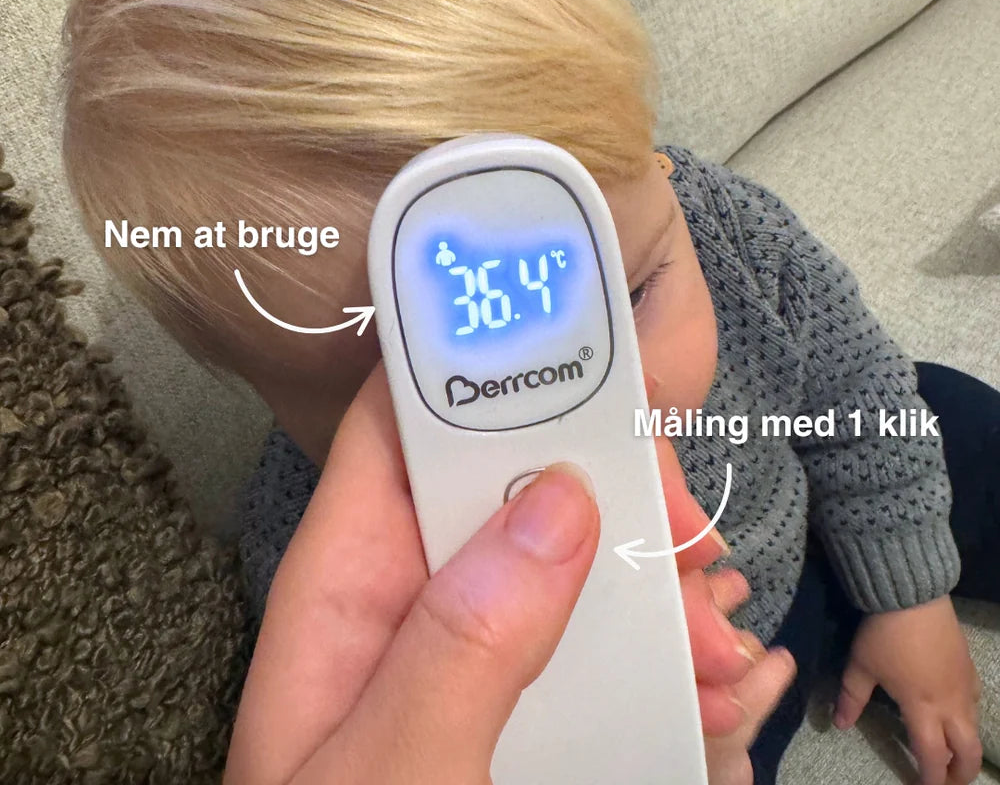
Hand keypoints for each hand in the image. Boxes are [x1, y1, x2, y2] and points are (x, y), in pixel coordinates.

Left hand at [224, 363, 784, 782]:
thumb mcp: (388, 782)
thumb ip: (459, 646)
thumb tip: (553, 498)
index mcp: (346, 590)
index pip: (397, 429)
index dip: (475, 370)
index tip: (584, 361)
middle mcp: (411, 603)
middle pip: (512, 491)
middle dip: (610, 503)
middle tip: (691, 550)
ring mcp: (474, 657)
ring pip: (575, 570)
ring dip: (660, 595)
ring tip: (731, 651)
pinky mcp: (528, 712)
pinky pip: (605, 654)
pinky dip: (675, 667)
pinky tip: (729, 699)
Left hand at [834, 596, 981, 784]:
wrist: (912, 595)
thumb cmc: (883, 633)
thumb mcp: (860, 666)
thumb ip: (851, 698)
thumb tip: (839, 725)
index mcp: (922, 709)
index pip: (933, 756)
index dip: (930, 779)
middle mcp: (951, 704)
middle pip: (967, 752)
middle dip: (960, 773)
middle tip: (946, 780)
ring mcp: (964, 684)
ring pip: (974, 728)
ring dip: (965, 746)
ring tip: (952, 752)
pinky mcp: (968, 666)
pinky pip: (975, 701)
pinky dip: (968, 717)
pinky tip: (955, 711)